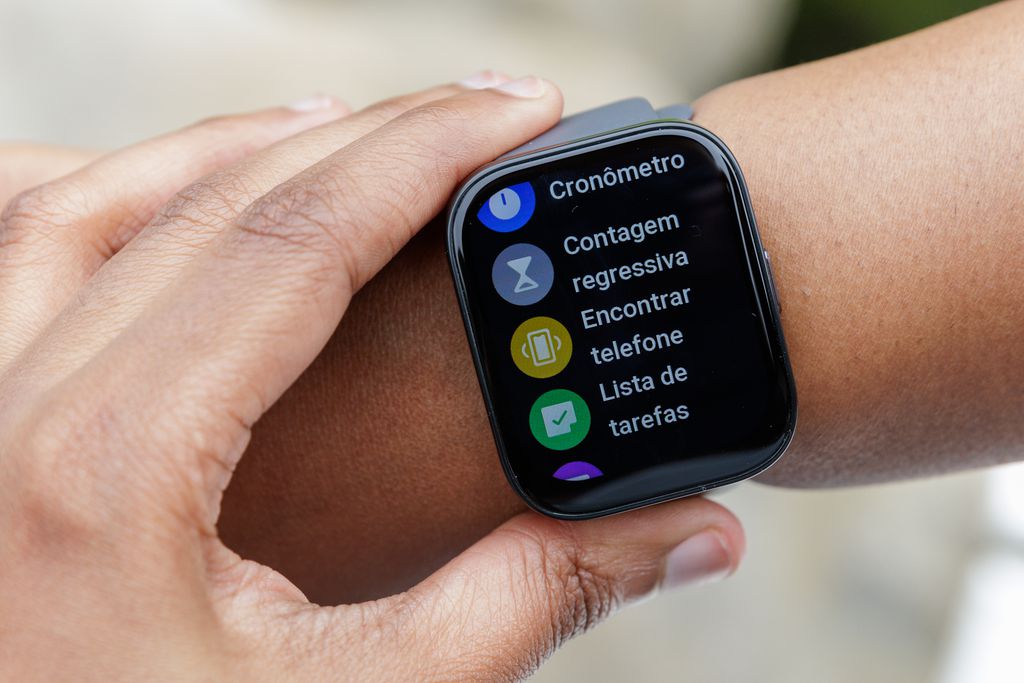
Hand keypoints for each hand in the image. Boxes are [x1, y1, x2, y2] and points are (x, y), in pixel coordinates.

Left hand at [0, 75, 743, 679]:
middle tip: (469, 114)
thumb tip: (688, 535)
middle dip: (358, 137)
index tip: (518, 109)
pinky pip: (9, 262)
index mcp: (117, 470)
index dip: (428, 152)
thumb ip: (534, 598)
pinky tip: (164, 205)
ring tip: (333, 133)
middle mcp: (16, 418)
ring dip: (217, 149)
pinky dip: (96, 204)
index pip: (299, 240)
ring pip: (79, 207)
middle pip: (205, 202)